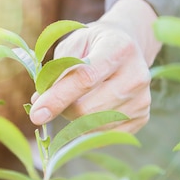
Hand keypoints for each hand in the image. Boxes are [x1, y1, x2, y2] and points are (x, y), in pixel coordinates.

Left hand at [29, 0, 160, 132]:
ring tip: (76, 100)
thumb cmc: (94, 44)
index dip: (58, 98)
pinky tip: (89, 111)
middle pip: (88, 109)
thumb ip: (56, 71)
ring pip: (95, 126)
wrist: (128, 45)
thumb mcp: (73, 44)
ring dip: (74, 119)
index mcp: (118, 48)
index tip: (36, 114)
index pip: (85, 79)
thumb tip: (38, 102)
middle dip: (63, 109)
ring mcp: (143, 99)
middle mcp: (137, 75)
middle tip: (55, 100)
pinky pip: (105, 135)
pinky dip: (88, 128)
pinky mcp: (143, 117)